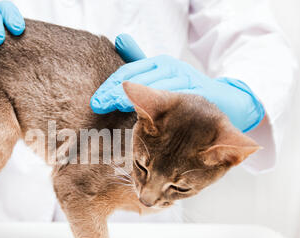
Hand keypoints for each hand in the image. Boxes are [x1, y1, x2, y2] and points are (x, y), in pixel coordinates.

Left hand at [91, 34, 264, 132]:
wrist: (224, 98)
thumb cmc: (184, 88)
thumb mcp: (161, 73)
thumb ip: (139, 60)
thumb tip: (119, 38)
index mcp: (160, 63)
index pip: (128, 72)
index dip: (110, 86)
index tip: (96, 101)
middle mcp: (172, 68)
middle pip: (138, 80)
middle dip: (116, 93)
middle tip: (98, 105)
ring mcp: (187, 81)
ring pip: (157, 88)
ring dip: (134, 97)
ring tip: (116, 106)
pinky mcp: (200, 95)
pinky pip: (178, 101)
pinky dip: (162, 107)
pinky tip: (147, 117)